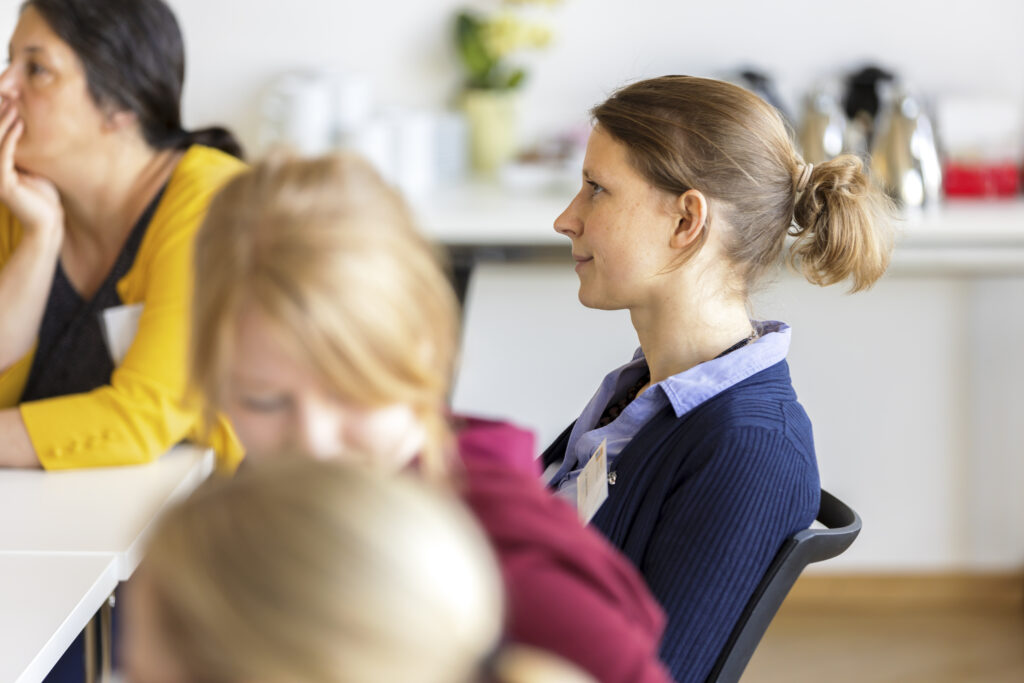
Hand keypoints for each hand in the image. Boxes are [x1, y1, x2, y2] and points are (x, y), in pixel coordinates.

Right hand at [0, 100, 62, 241]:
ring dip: (2, 121)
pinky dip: (10, 138)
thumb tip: (26, 123)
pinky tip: (18, 124)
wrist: (48, 222)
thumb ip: (23, 149)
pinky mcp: (3, 183)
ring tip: (13, 104)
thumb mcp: (32, 166)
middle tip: (9, 95)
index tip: (8, 96)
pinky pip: (3, 155)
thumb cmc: (43, 196)